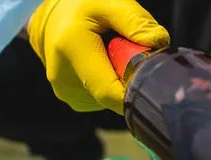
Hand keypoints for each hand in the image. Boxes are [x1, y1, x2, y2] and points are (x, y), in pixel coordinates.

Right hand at [28, 0, 169, 113]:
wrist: (51, 16)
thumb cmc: (80, 5)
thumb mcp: (109, 1)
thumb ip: (135, 21)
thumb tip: (158, 43)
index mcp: (72, 51)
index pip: (110, 92)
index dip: (134, 91)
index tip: (150, 78)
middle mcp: (64, 79)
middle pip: (113, 95)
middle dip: (127, 78)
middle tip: (126, 53)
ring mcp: (66, 92)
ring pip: (109, 98)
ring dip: (117, 80)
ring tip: (109, 55)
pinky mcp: (72, 98)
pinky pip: (101, 98)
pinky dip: (108, 82)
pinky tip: (102, 64)